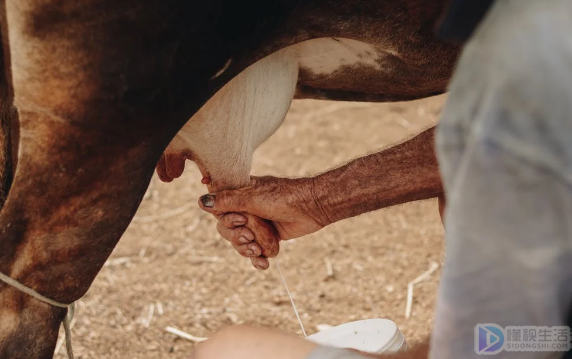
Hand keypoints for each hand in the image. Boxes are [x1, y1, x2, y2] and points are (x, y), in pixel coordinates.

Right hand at [198, 176, 331, 268]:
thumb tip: (201, 202)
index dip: (227, 220)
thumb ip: (228, 201)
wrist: (313, 207)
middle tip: (250, 237)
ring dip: (247, 250)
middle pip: (227, 230)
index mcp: (240, 195)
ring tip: (259, 251)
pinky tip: (263, 264)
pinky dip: (258, 259)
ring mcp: (257, 224)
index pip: (219, 212)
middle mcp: (246, 209)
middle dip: (237, 238)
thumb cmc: (284, 197)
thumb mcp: (253, 198)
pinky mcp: (268, 237)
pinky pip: (256, 252)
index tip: (241, 220)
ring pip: (241, 243)